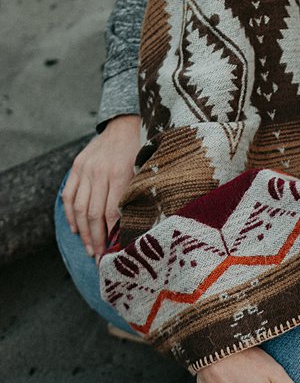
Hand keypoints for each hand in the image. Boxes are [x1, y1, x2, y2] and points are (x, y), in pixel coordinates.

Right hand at [62, 114, 141, 258]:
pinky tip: (75, 229)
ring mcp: (85, 169)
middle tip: (99, 258)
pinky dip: (70, 214)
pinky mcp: (77, 166)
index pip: (111, 212)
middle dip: (96, 239)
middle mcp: (99, 172)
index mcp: (119, 174)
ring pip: (78, 207)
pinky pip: (68, 194)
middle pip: (92, 213)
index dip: (111, 236)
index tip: (113, 253)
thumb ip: (140, 195)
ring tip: (89, 249)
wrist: (126, 125)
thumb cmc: (143, 152)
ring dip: (82, 232)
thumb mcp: (148, 171)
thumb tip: (136, 228)